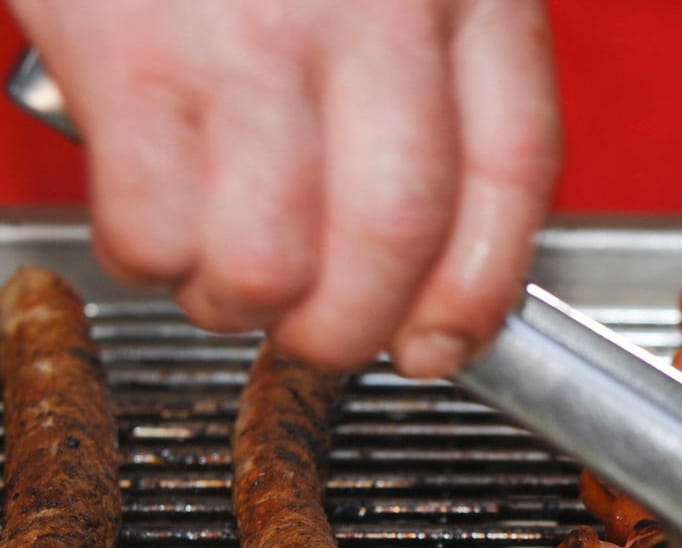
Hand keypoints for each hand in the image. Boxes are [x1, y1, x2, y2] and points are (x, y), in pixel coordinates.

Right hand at [6, 0, 561, 376]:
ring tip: (228, 284)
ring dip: (246, 306)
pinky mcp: (127, 49)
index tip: (451, 339)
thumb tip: (438, 245)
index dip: (484, 286)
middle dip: (357, 327)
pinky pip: (155, 223)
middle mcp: (376, 6)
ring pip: (276, 257)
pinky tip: (154, 228)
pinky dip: (153, 260)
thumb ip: (436, 65)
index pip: (513, 168)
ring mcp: (250, 30)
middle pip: (400, 232)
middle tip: (325, 337)